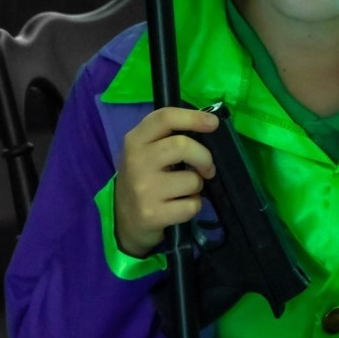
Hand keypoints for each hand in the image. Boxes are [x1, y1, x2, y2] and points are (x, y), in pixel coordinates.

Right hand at [114, 107, 218, 256]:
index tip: (213, 123)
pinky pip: (192, 205)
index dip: (193, 117)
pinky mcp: (152, 214)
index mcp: (135, 140)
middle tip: (207, 168)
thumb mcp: (147, 152)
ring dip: (197, 186)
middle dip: (204, 157)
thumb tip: (209, 125)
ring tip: (183, 190)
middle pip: (182, 146)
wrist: (124, 220)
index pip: (165, 118)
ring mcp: (143, 189)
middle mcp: (136, 161)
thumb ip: (170, 137)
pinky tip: (178, 207)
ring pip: (192, 180)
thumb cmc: (145, 178)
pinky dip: (193, 206)